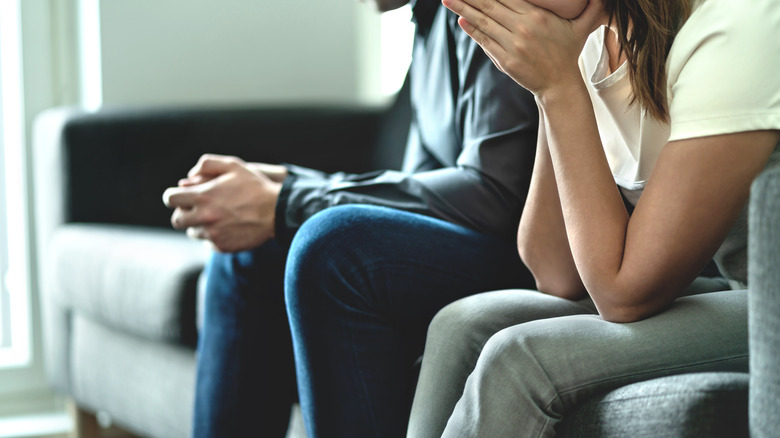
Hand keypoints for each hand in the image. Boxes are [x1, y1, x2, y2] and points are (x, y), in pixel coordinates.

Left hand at [163, 154, 282, 252]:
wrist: (277, 212)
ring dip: (200, 225)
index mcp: (203, 196)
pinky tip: (228, 227)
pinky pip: (208, 243)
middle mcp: (204, 217)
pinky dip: (214, 236)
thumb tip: (189, 176)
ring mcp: (213, 234)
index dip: (173, 196)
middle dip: (184, 213)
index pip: (170, 199)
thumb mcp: (233, 165)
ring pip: (193, 232)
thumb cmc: (255, 186)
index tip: (181, 196)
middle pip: (177, 220)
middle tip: (197, 208)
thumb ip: (207, 164)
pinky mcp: (222, 246)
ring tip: (217, 217)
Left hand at [442, 0, 605, 95]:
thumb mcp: (582, 27)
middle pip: (490, 4)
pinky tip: (460, 19)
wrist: (560, 85)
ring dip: (463, 8)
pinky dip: (472, 29)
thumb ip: (592, 8)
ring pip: (483, 21)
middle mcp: (523, 29)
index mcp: (538, 16)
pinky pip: (485, 41)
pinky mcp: (505, 60)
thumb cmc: (568, 53)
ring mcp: (512, 45)